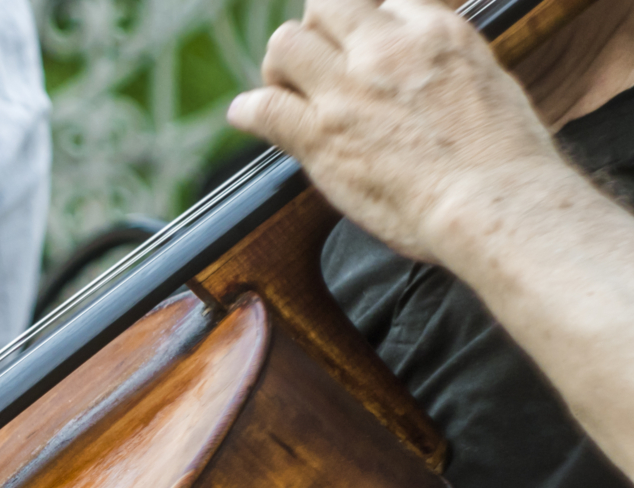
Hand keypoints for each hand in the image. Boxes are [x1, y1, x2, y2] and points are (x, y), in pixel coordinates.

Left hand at [227, 0, 558, 263]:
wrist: (493, 201)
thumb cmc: (505, 160)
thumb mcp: (487, 82)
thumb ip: (443, 68)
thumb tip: (424, 75)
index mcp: (436, 32)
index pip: (383, 2)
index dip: (366, 28)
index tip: (363, 53)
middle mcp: (388, 49)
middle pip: (327, 7)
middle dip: (317, 32)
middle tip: (315, 66)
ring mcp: (350, 91)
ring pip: (286, 44)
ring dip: (280, 67)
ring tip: (286, 90)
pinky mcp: (322, 136)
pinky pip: (264, 106)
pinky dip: (250, 109)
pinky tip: (249, 115)